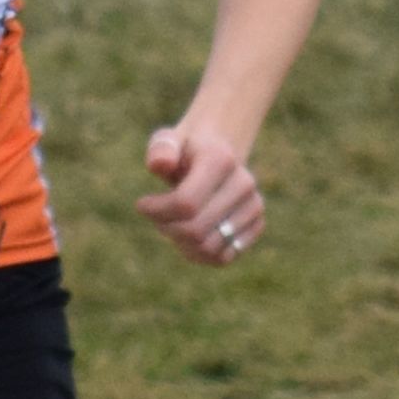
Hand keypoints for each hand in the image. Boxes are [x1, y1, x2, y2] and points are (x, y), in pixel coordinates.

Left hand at [143, 118, 266, 266]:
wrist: (219, 154)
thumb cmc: (185, 150)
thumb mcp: (168, 141)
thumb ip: (160, 149)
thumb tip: (160, 164)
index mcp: (221, 160)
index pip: (185, 204)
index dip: (157, 211)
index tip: (142, 205)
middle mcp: (244, 183)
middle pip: (195, 230)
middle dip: (167, 228)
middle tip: (158, 218)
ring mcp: (254, 205)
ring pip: (208, 248)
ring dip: (181, 243)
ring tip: (173, 225)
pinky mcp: (257, 225)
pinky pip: (222, 257)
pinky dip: (199, 254)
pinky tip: (188, 238)